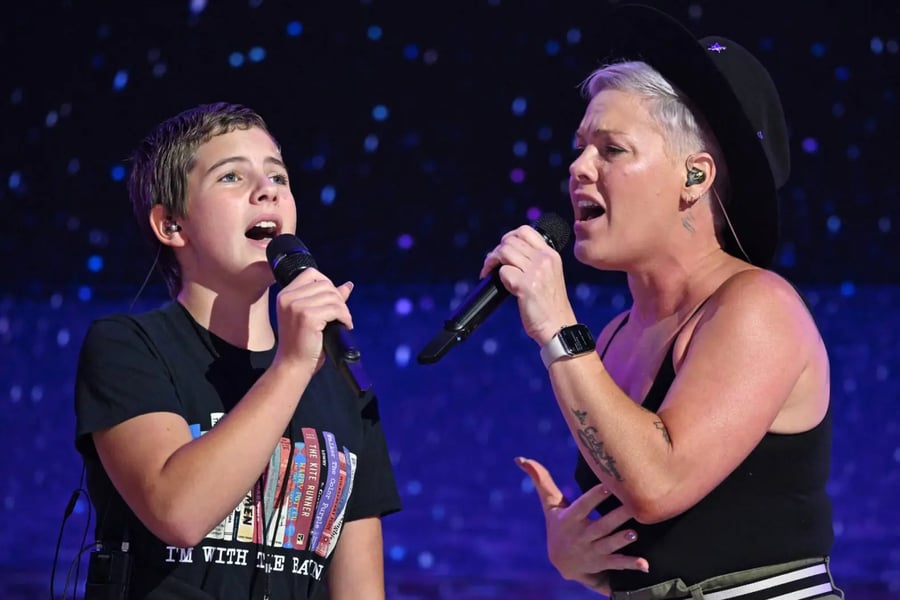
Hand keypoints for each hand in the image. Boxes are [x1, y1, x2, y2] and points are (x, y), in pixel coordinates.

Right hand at [273, 267, 353, 371]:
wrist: (293, 365)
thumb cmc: (301, 343)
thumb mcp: (311, 316)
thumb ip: (327, 298)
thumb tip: (348, 285)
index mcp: (285, 294)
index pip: (311, 274)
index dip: (327, 284)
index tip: (333, 300)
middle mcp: (288, 297)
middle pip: (325, 284)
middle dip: (338, 299)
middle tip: (341, 315)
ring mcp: (297, 306)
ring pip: (333, 296)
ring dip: (343, 310)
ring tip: (343, 322)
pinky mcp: (308, 317)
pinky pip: (336, 309)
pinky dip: (345, 317)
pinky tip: (344, 326)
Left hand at [479, 226, 575, 344]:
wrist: (558, 327)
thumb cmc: (550, 306)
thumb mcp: (549, 276)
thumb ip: (535, 262)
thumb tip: (508, 252)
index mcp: (551, 255)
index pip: (526, 231)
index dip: (509, 237)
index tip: (503, 249)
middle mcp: (545, 259)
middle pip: (510, 241)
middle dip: (496, 251)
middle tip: (491, 264)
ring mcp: (536, 271)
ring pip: (504, 252)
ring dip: (491, 262)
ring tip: (488, 272)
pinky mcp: (526, 285)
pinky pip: (503, 272)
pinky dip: (498, 278)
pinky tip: (502, 287)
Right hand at [516, 457, 648, 594]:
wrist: (562, 563)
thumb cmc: (558, 525)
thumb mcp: (550, 505)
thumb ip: (541, 480)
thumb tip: (520, 458)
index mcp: (570, 519)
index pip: (583, 506)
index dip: (594, 497)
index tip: (608, 486)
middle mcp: (581, 536)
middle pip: (600, 526)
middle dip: (616, 518)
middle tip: (633, 507)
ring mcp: (593, 552)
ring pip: (609, 546)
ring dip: (621, 541)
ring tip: (635, 533)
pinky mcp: (603, 564)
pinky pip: (617, 565)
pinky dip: (631, 564)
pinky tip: (645, 565)